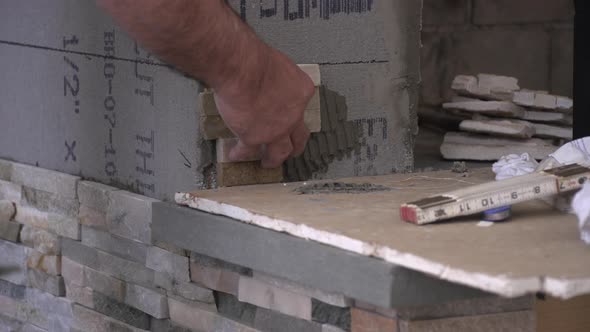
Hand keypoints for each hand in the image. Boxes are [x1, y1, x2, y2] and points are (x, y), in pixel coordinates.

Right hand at [214, 47, 313, 167]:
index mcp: (301, 92)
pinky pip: (247, 150)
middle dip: (296, 145)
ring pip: (280, 152)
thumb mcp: (279, 64)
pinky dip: (240, 153)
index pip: (301, 106)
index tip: (289, 114)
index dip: (294, 111)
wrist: (242, 69)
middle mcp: (294, 115)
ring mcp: (276, 130)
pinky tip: (235, 155)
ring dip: (274, 159)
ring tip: (268, 163)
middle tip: (293, 150)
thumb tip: (266, 79)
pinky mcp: (254, 138)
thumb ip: (277, 78)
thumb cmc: (256, 60)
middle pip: (299, 136)